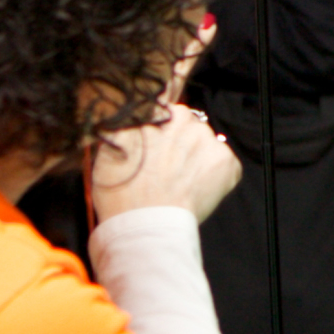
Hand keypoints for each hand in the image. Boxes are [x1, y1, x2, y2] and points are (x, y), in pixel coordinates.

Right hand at [87, 105, 239, 223]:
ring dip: (198, 156)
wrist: (145, 224)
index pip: (163, 110)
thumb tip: (133, 120)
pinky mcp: (225, 159)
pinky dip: (215, 175)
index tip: (158, 145)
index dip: (161, 129)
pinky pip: (224, 162)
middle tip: (168, 168)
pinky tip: (195, 190)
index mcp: (152, 112)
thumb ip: (126, 128)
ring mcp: (206, 138)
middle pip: (187, 123)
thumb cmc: (121, 193)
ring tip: (181, 183)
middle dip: (181, 141)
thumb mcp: (108, 150)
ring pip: (206, 141)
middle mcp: (181, 118)